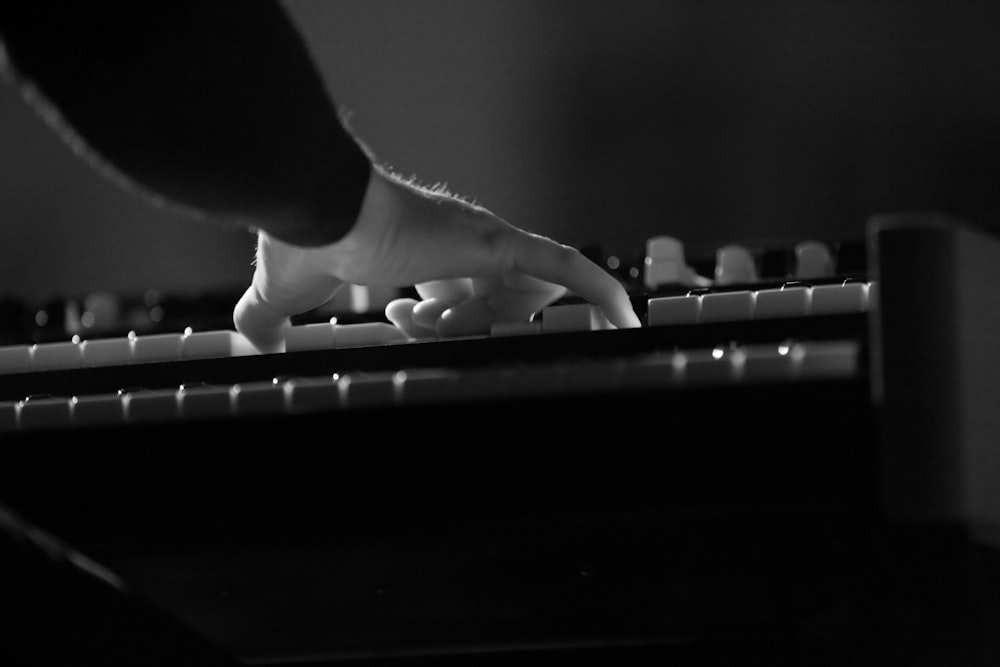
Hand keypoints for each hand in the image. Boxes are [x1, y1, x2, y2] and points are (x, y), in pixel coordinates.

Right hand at [233, 166, 640, 352]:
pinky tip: (626, 320)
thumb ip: (267, 321)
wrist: (315, 211)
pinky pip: (568, 268)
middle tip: (436, 332)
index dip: (437, 322)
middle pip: (497, 299)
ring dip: (529, 319)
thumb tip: (244, 348)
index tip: (398, 323)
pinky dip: (599, 293)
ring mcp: (486, 246)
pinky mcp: (502, 244)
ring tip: (517, 344)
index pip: (455, 297)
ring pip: (534, 292)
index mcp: (418, 257)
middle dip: (476, 325)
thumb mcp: (282, 297)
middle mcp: (459, 248)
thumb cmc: (304, 243)